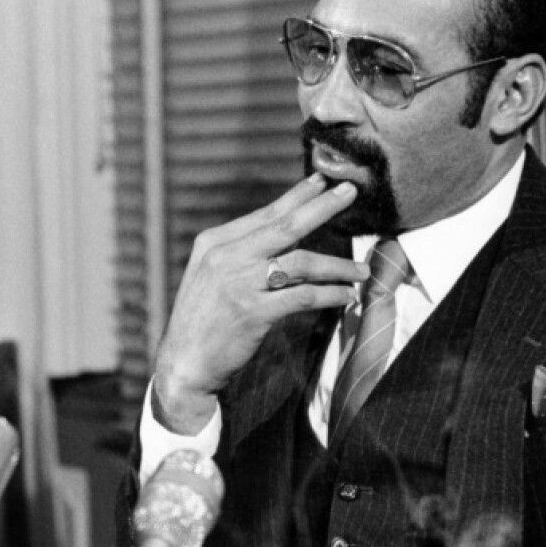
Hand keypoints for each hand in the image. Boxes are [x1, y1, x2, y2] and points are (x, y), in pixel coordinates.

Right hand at [153, 174, 368, 433]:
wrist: (183, 364)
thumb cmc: (202, 322)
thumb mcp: (211, 276)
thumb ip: (241, 254)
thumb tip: (287, 235)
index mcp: (215, 243)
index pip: (265, 214)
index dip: (297, 197)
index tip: (322, 182)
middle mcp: (226, 257)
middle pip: (285, 225)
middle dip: (322, 207)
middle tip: (350, 191)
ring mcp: (239, 284)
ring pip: (301, 262)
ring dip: (337, 265)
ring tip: (362, 269)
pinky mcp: (253, 313)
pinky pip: (303, 296)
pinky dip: (329, 294)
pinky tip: (346, 296)